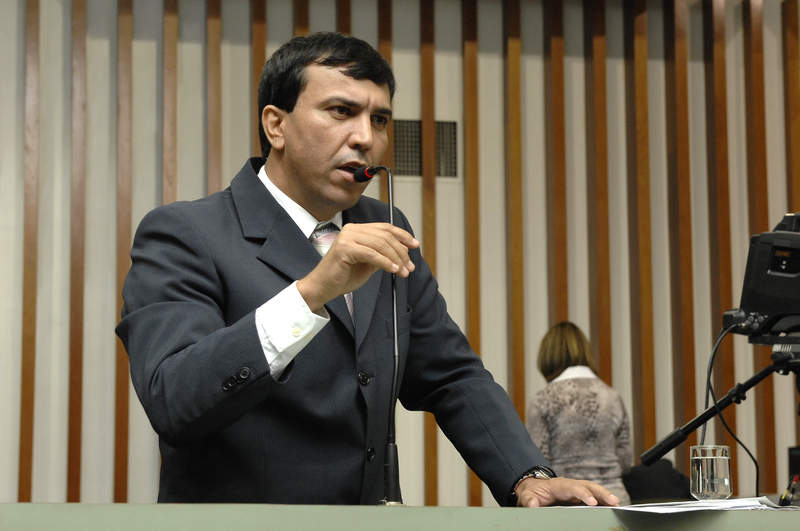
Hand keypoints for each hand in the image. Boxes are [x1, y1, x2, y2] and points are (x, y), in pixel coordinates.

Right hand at [297, 222, 419, 311]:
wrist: (323, 287)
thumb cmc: (343, 276)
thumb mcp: (369, 264)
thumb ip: (383, 255)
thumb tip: (403, 251)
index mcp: (357, 230)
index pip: (385, 228)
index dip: (402, 235)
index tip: (415, 245)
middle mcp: (352, 230)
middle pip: (385, 236)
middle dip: (402, 252)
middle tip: (410, 267)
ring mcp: (347, 237)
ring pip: (381, 244)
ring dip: (396, 259)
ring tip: (403, 271)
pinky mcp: (344, 248)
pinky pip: (372, 254)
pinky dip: (386, 262)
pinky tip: (393, 270)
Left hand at [515, 477, 619, 507]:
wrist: (533, 490)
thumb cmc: (532, 493)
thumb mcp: (526, 497)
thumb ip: (528, 500)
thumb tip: (533, 505)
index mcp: (558, 485)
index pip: (573, 487)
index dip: (583, 493)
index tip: (592, 502)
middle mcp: (570, 485)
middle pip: (588, 485)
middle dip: (602, 492)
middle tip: (614, 501)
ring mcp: (576, 491)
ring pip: (594, 490)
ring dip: (606, 496)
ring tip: (618, 505)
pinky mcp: (580, 497)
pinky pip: (594, 497)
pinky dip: (603, 501)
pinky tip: (612, 508)